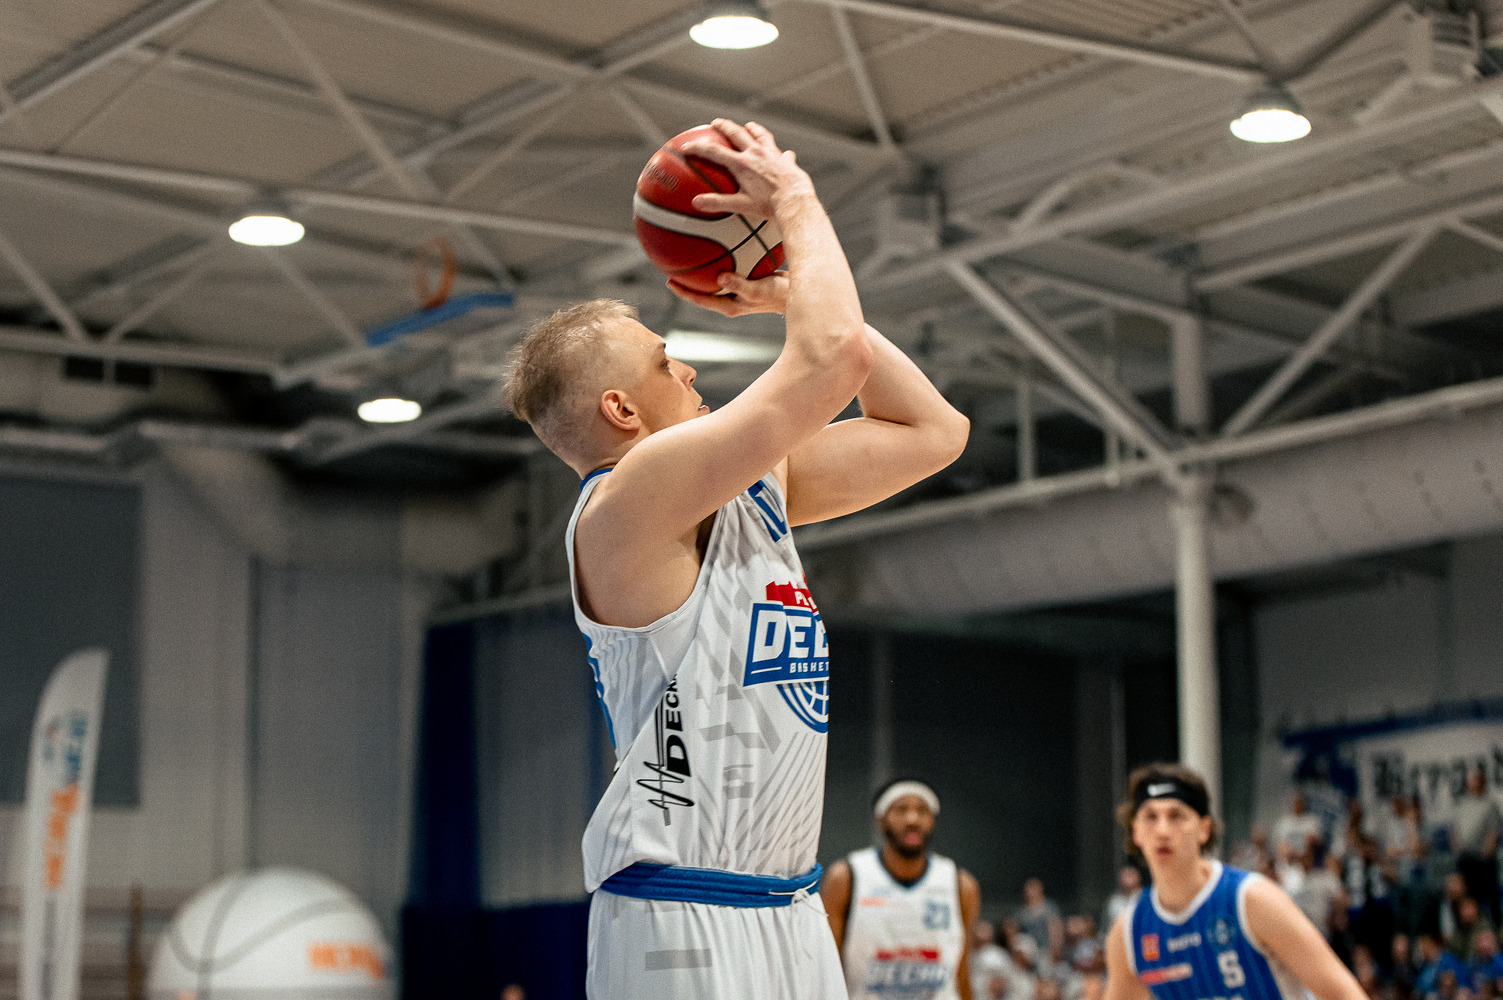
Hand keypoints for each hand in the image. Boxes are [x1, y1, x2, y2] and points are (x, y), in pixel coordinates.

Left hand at [668, 271, 788, 316]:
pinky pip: (728, 272)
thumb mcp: (758, 290)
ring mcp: (739, 293)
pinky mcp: (748, 283)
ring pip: (714, 284)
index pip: (701, 300)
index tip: (669, 282)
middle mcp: (731, 301)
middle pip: (703, 293)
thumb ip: (739, 284)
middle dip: (687, 284)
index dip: (684, 292)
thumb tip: (719, 278)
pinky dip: (720, 263)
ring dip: (701, 275)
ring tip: (689, 260)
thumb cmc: (779, 294)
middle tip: (671, 271)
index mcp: (730, 306)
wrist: (797, 294)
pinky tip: (720, 248)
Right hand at [682, 120, 812, 218]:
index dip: (698, 148)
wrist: (795, 202)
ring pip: (761, 135)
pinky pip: (782, 153)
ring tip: (749, 126)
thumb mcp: (740, 206)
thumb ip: (718, 203)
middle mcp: (756, 153)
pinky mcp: (786, 161)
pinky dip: (780, 153)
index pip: (714, 152)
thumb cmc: (768, 206)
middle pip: (736, 133)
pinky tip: (783, 154)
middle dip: (724, 127)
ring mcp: (773, 154)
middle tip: (715, 123)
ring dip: (753, 129)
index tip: (687, 146)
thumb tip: (697, 203)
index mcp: (742, 164)